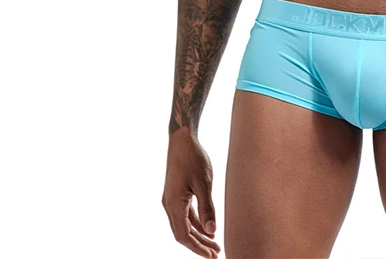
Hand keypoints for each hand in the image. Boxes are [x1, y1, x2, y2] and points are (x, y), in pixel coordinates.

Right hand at [162, 128, 221, 256]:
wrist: (181, 138)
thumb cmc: (193, 158)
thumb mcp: (204, 183)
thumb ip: (208, 208)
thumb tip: (212, 231)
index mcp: (174, 205)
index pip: (184, 236)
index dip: (197, 248)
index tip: (211, 256)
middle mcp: (169, 205)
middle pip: (183, 233)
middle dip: (199, 244)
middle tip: (216, 253)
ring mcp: (171, 199)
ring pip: (184, 224)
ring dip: (198, 234)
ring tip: (214, 243)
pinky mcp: (176, 193)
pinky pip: (185, 213)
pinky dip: (196, 222)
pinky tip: (208, 226)